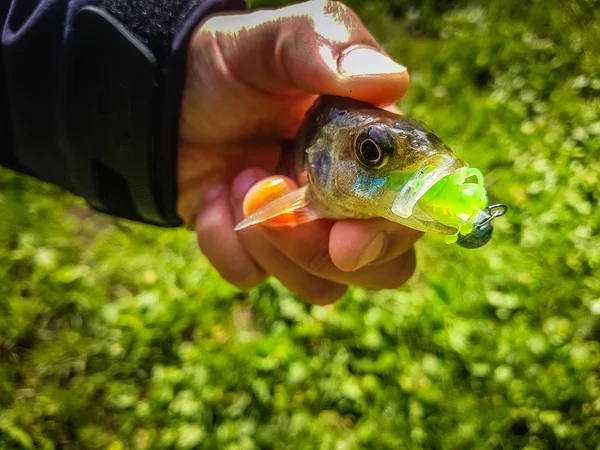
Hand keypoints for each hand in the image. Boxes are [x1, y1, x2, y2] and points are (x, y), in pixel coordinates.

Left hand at [178, 0, 420, 303]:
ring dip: (272, 248)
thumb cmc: (233, 63)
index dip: (391, 236)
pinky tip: (213, 198)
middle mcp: (350, 201)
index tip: (345, 241)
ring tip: (238, 183)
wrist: (167, 99)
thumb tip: (389, 80)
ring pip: (321, 286)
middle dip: (324, 256)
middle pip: (381, 268)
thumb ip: (328, 44)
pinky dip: (225, 245)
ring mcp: (306, 233)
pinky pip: (252, 277)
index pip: (414, 211)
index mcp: (373, 154)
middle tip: (277, 217)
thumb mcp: (274, 39)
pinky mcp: (259, 250)